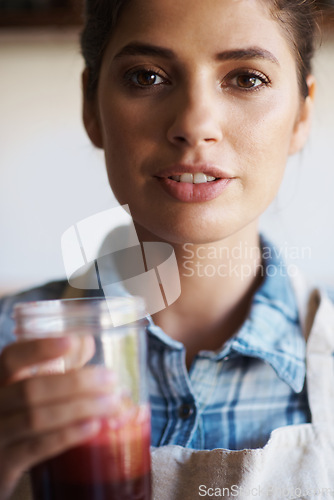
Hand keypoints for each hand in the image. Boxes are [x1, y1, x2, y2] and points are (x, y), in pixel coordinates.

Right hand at [0, 336, 119, 499]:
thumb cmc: (15, 418)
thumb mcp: (28, 388)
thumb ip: (56, 365)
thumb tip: (86, 340)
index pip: (11, 358)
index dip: (39, 349)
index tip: (71, 341)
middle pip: (30, 390)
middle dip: (75, 383)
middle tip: (110, 379)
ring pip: (36, 418)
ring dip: (79, 408)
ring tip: (111, 403)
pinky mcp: (4, 465)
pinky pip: (37, 448)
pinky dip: (67, 435)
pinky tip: (92, 426)